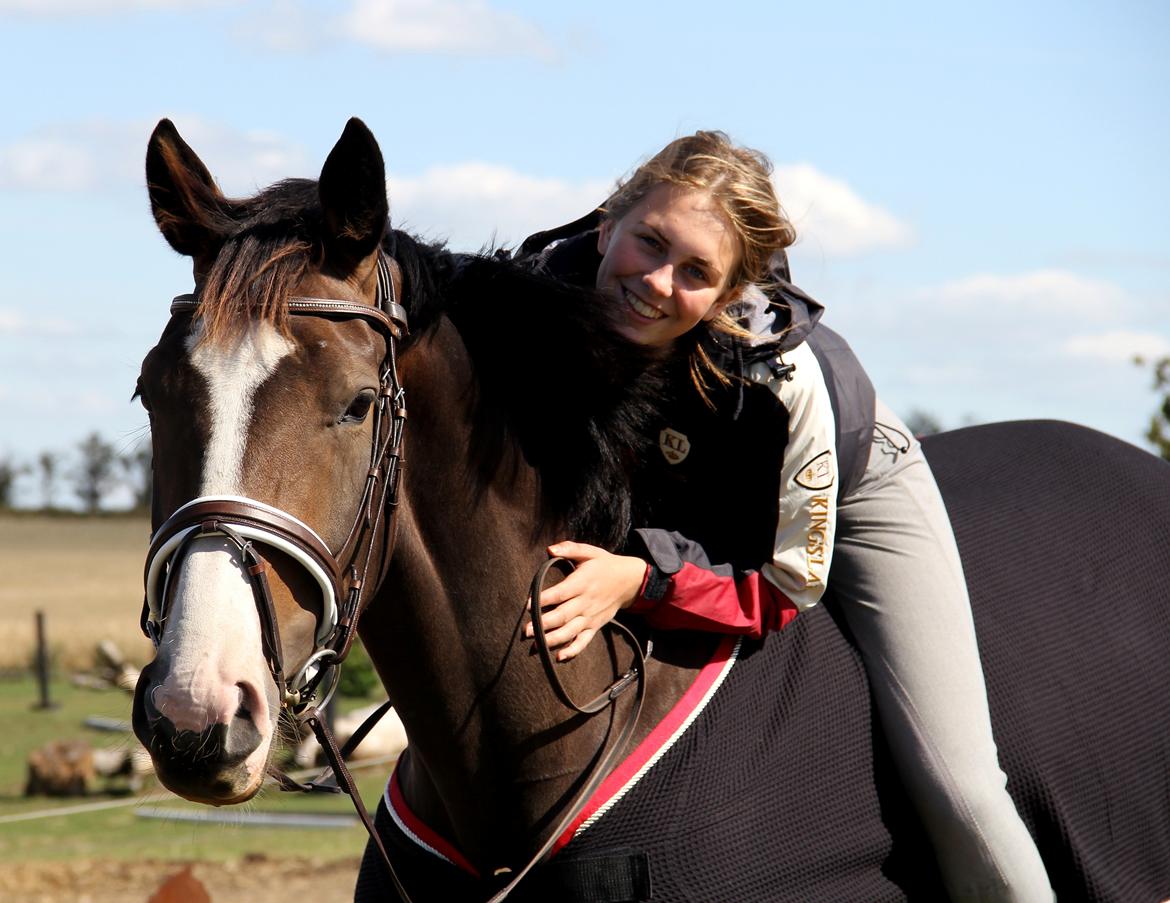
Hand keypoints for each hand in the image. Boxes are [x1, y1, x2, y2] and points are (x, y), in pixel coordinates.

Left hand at [525, 541, 646, 661]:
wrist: (630, 581)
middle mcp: (586, 602)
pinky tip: (559, 657)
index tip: (528, 605)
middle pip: (563, 615)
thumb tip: (549, 549)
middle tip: (525, 630)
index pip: (561, 593)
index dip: (544, 599)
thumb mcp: (590, 552)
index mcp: (582, 582)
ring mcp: (591, 616)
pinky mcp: (595, 626)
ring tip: (535, 645)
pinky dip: (573, 650)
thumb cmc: (604, 565)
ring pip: (570, 631)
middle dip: (543, 624)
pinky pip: (584, 641)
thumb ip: (569, 548)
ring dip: (552, 640)